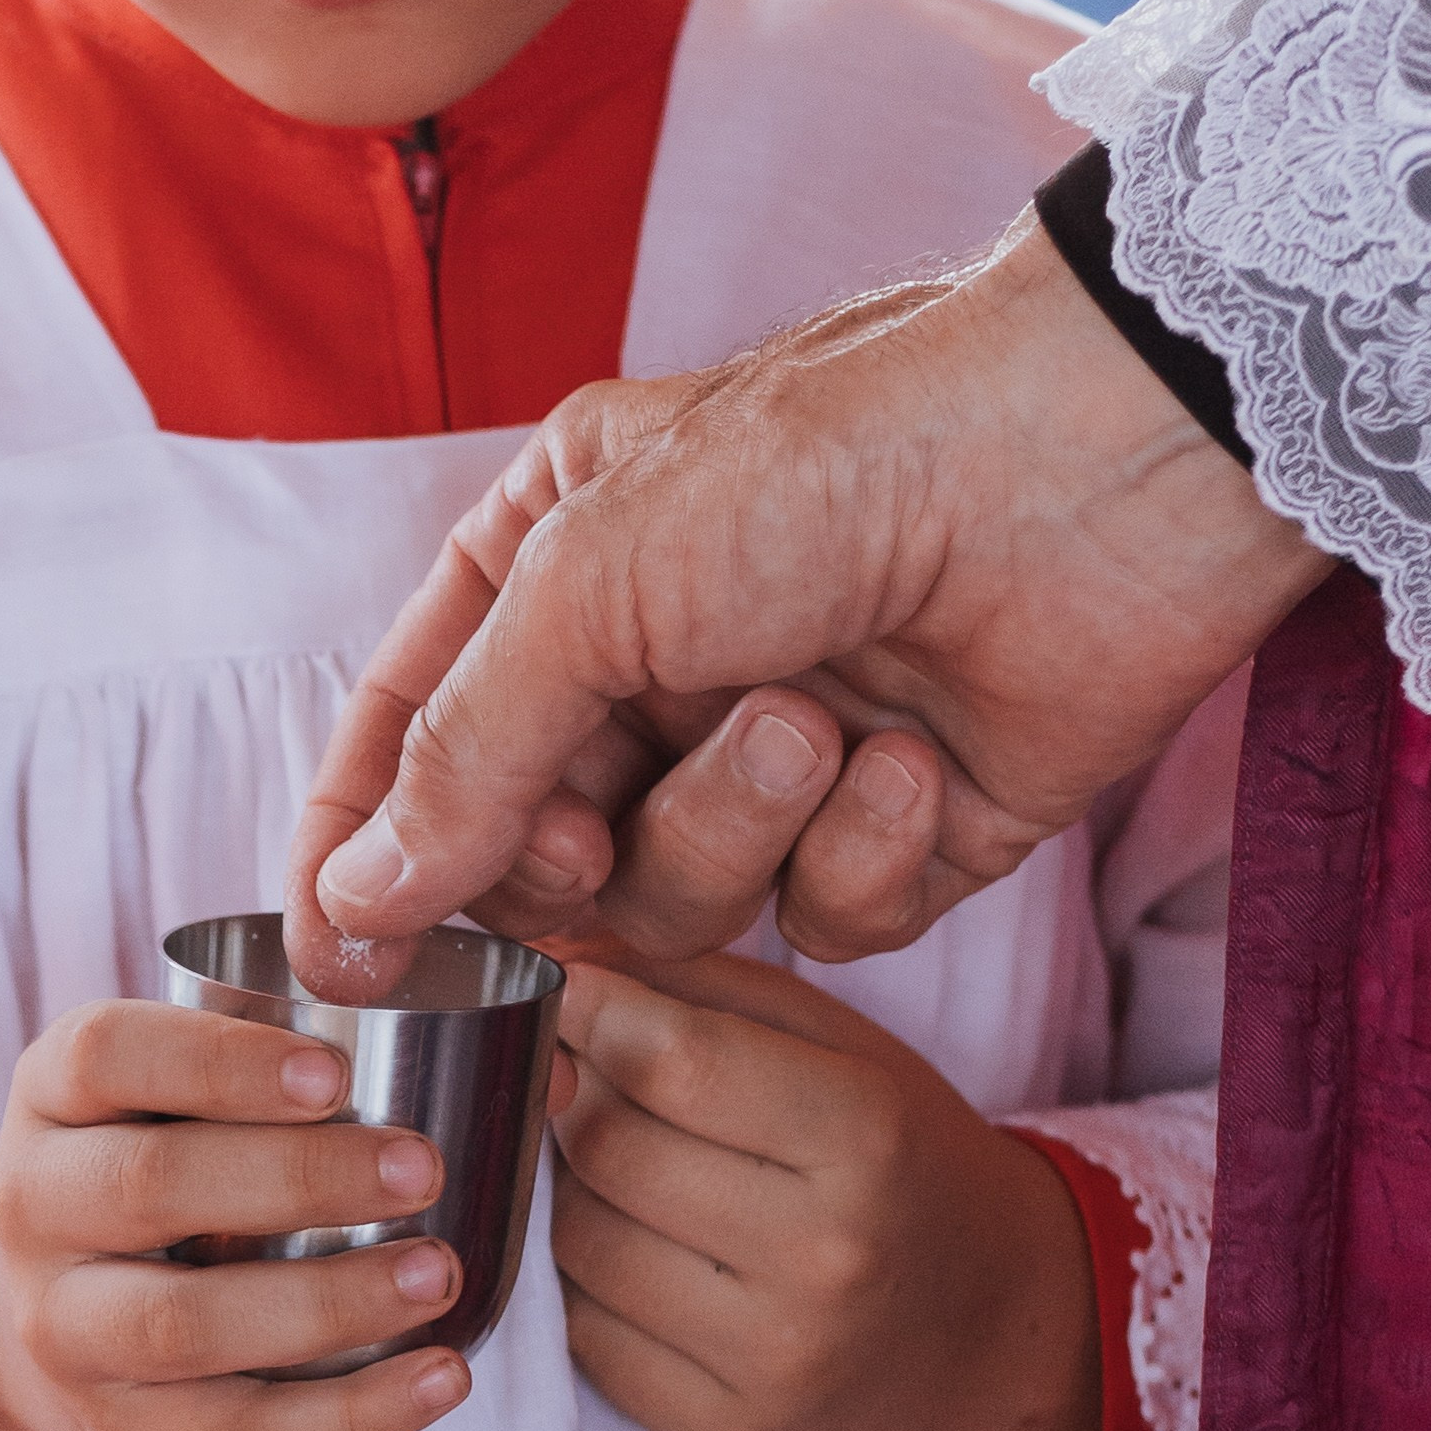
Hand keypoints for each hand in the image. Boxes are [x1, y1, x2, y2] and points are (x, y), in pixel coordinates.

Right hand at [0, 1000, 473, 1430]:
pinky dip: (347, 1415)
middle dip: (295, 1176)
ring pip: (183, 1325)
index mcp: (56, 1093)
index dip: (217, 1061)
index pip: (106, 1053)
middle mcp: (35, 1202)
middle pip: (147, 1185)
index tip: (336, 1072)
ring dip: (325, 1301)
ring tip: (440, 1273)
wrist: (54, 1323)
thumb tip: (552, 1066)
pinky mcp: (117, 1429)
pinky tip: (443, 1379)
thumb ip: (321, 1057)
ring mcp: (63, 1327)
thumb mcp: (187, 1088)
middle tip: (422, 1166)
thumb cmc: (171, 1158)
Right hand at [284, 218, 1326, 988]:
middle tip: (584, 830)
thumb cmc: (833, 463)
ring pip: (679, 902)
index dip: (363, 856)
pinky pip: (826, 925)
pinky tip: (916, 760)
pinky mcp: (902, 824)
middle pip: (537, 851)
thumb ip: (462, 756)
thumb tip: (354, 899)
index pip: (413, 736)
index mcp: (557, 563)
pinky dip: (862, 860)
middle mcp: (659, 660)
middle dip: (565, 854)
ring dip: (735, 833)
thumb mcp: (593, 582)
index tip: (334, 968)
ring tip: (815, 729)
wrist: (1095, 462)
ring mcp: (780, 748)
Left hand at [551, 943, 1101, 1430]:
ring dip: (572, 1189)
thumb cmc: (898, 1148)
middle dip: (577, 1095)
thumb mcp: (832, 1038)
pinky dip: (586, 1281)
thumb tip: (548, 956)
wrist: (988, 1314)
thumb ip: (694, 986)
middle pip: (610, 1149)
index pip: (673, 1061)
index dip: (592, 1011)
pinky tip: (641, 1249)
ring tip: (626, 1166)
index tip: (564, 988)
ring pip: (578, 1241)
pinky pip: (586, 1333)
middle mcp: (826, 1257)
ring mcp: (778, 1360)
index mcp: (865, 1136)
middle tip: (594, 1076)